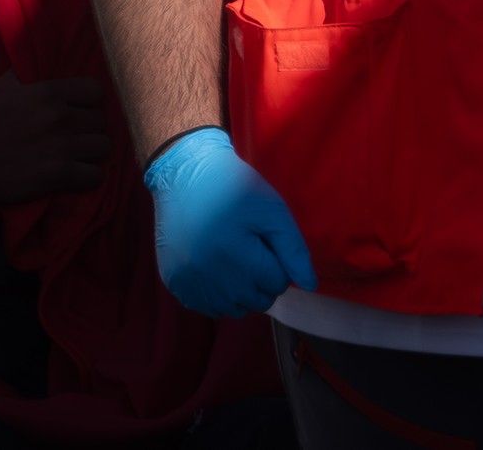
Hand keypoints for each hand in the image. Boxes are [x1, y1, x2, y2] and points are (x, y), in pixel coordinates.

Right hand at [0, 72, 110, 205]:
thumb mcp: (4, 88)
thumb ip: (29, 74)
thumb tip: (47, 65)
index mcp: (49, 92)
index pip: (96, 91)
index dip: (90, 103)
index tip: (79, 112)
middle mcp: (61, 116)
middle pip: (101, 121)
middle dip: (90, 130)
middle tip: (76, 137)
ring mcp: (64, 146)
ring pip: (104, 147)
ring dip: (92, 153)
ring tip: (79, 156)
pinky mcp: (62, 174)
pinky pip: (96, 175)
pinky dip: (88, 177)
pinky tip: (76, 175)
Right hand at [145, 127, 316, 317]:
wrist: (183, 174)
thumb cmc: (232, 188)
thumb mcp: (271, 210)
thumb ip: (293, 249)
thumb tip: (309, 285)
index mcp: (236, 254)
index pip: (277, 283)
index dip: (278, 264)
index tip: (266, 244)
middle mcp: (209, 274)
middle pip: (256, 301)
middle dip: (262, 281)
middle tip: (252, 254)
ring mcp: (188, 281)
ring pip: (232, 308)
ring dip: (241, 292)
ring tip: (234, 263)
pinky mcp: (173, 283)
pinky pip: (206, 307)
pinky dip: (216, 295)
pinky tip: (214, 270)